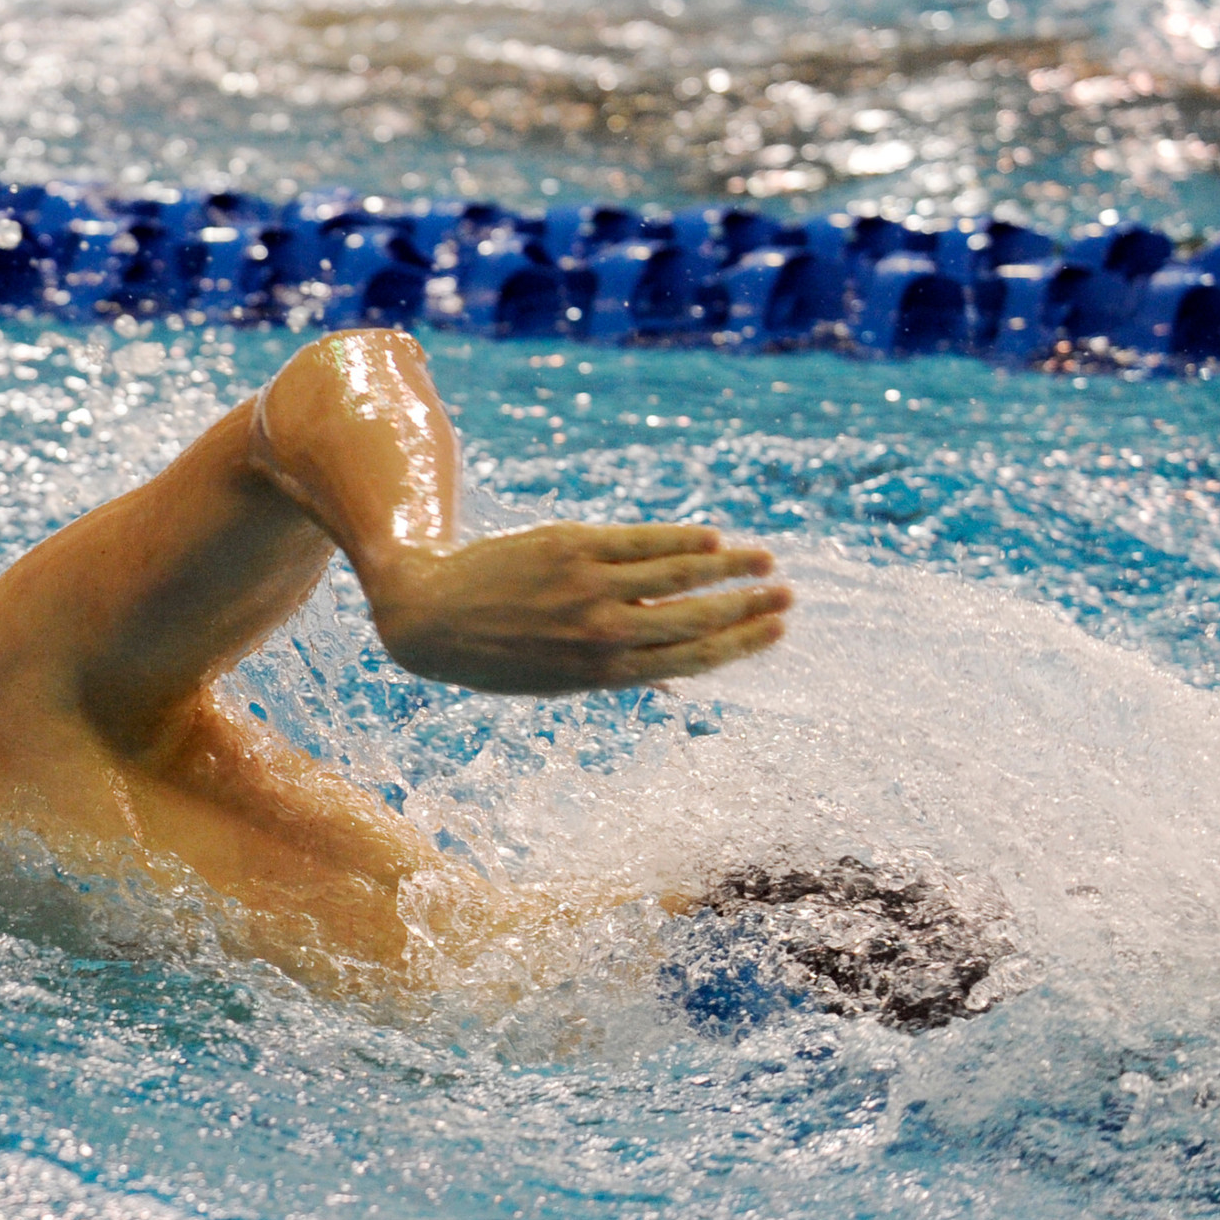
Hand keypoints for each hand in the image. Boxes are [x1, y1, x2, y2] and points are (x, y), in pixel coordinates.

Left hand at [361, 523, 789, 694]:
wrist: (431, 615)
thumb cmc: (498, 653)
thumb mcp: (557, 680)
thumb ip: (616, 673)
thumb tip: (674, 684)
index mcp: (604, 673)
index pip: (693, 658)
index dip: (742, 643)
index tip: (778, 630)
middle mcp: (603, 630)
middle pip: (696, 617)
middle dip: (748, 606)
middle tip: (788, 595)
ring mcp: (588, 585)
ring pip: (678, 572)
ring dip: (729, 565)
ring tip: (763, 560)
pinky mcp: (571, 545)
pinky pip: (640, 540)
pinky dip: (681, 537)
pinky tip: (711, 534)